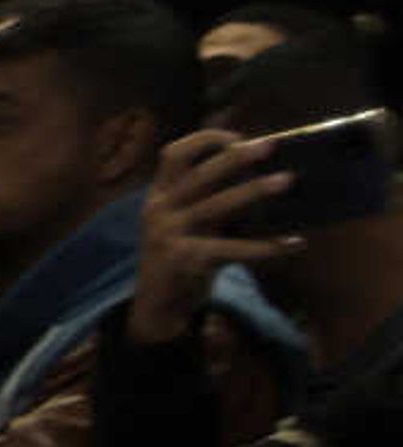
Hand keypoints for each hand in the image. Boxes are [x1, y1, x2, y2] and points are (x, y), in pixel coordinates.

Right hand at [129, 130, 301, 347]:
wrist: (156, 308)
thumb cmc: (180, 259)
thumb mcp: (186, 224)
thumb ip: (209, 200)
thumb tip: (262, 176)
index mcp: (158, 197)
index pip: (173, 155)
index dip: (205, 140)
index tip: (237, 138)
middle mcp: (159, 212)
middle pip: (199, 174)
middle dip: (235, 157)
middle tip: (270, 147)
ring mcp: (169, 236)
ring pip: (216, 206)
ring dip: (254, 190)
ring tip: (287, 181)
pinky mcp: (184, 261)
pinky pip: (232, 249)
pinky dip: (265, 247)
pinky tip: (291, 243)